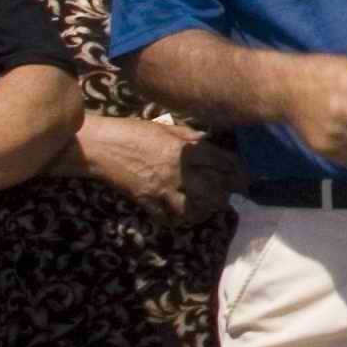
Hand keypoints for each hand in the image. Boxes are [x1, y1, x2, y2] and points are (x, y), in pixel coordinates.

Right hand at [76, 116, 235, 226]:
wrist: (100, 147)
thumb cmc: (133, 131)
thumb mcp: (167, 127)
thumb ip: (192, 138)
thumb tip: (213, 144)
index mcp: (184, 150)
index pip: (223, 164)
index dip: (238, 171)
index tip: (246, 176)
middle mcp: (177, 172)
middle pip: (214, 191)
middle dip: (225, 193)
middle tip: (228, 192)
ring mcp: (162, 190)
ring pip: (194, 210)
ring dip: (204, 209)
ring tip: (207, 204)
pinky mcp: (147, 203)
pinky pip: (169, 218)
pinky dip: (179, 218)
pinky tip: (182, 212)